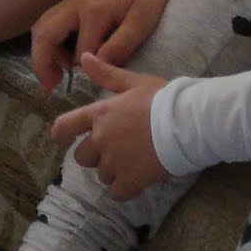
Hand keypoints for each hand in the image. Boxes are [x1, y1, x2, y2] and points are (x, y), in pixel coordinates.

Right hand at [28, 0, 181, 89]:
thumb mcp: (143, 21)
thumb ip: (121, 44)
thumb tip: (98, 65)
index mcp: (94, 11)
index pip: (80, 51)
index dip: (87, 70)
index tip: (97, 82)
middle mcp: (74, 4)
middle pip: (43, 34)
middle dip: (41, 63)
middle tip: (51, 86)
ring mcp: (70, 0)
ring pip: (42, 27)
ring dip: (43, 52)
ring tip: (56, 75)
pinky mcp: (72, 0)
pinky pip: (50, 22)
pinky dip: (50, 41)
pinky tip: (66, 56)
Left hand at [57, 53, 171, 193]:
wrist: (188, 122)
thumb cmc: (164, 99)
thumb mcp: (135, 82)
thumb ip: (107, 74)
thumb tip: (84, 57)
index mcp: (99, 115)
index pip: (63, 127)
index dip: (62, 135)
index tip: (68, 140)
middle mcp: (101, 139)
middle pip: (82, 158)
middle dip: (95, 157)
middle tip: (117, 151)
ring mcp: (114, 162)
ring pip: (102, 175)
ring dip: (114, 172)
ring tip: (134, 163)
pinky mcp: (130, 180)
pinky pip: (117, 193)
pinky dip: (125, 190)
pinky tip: (138, 181)